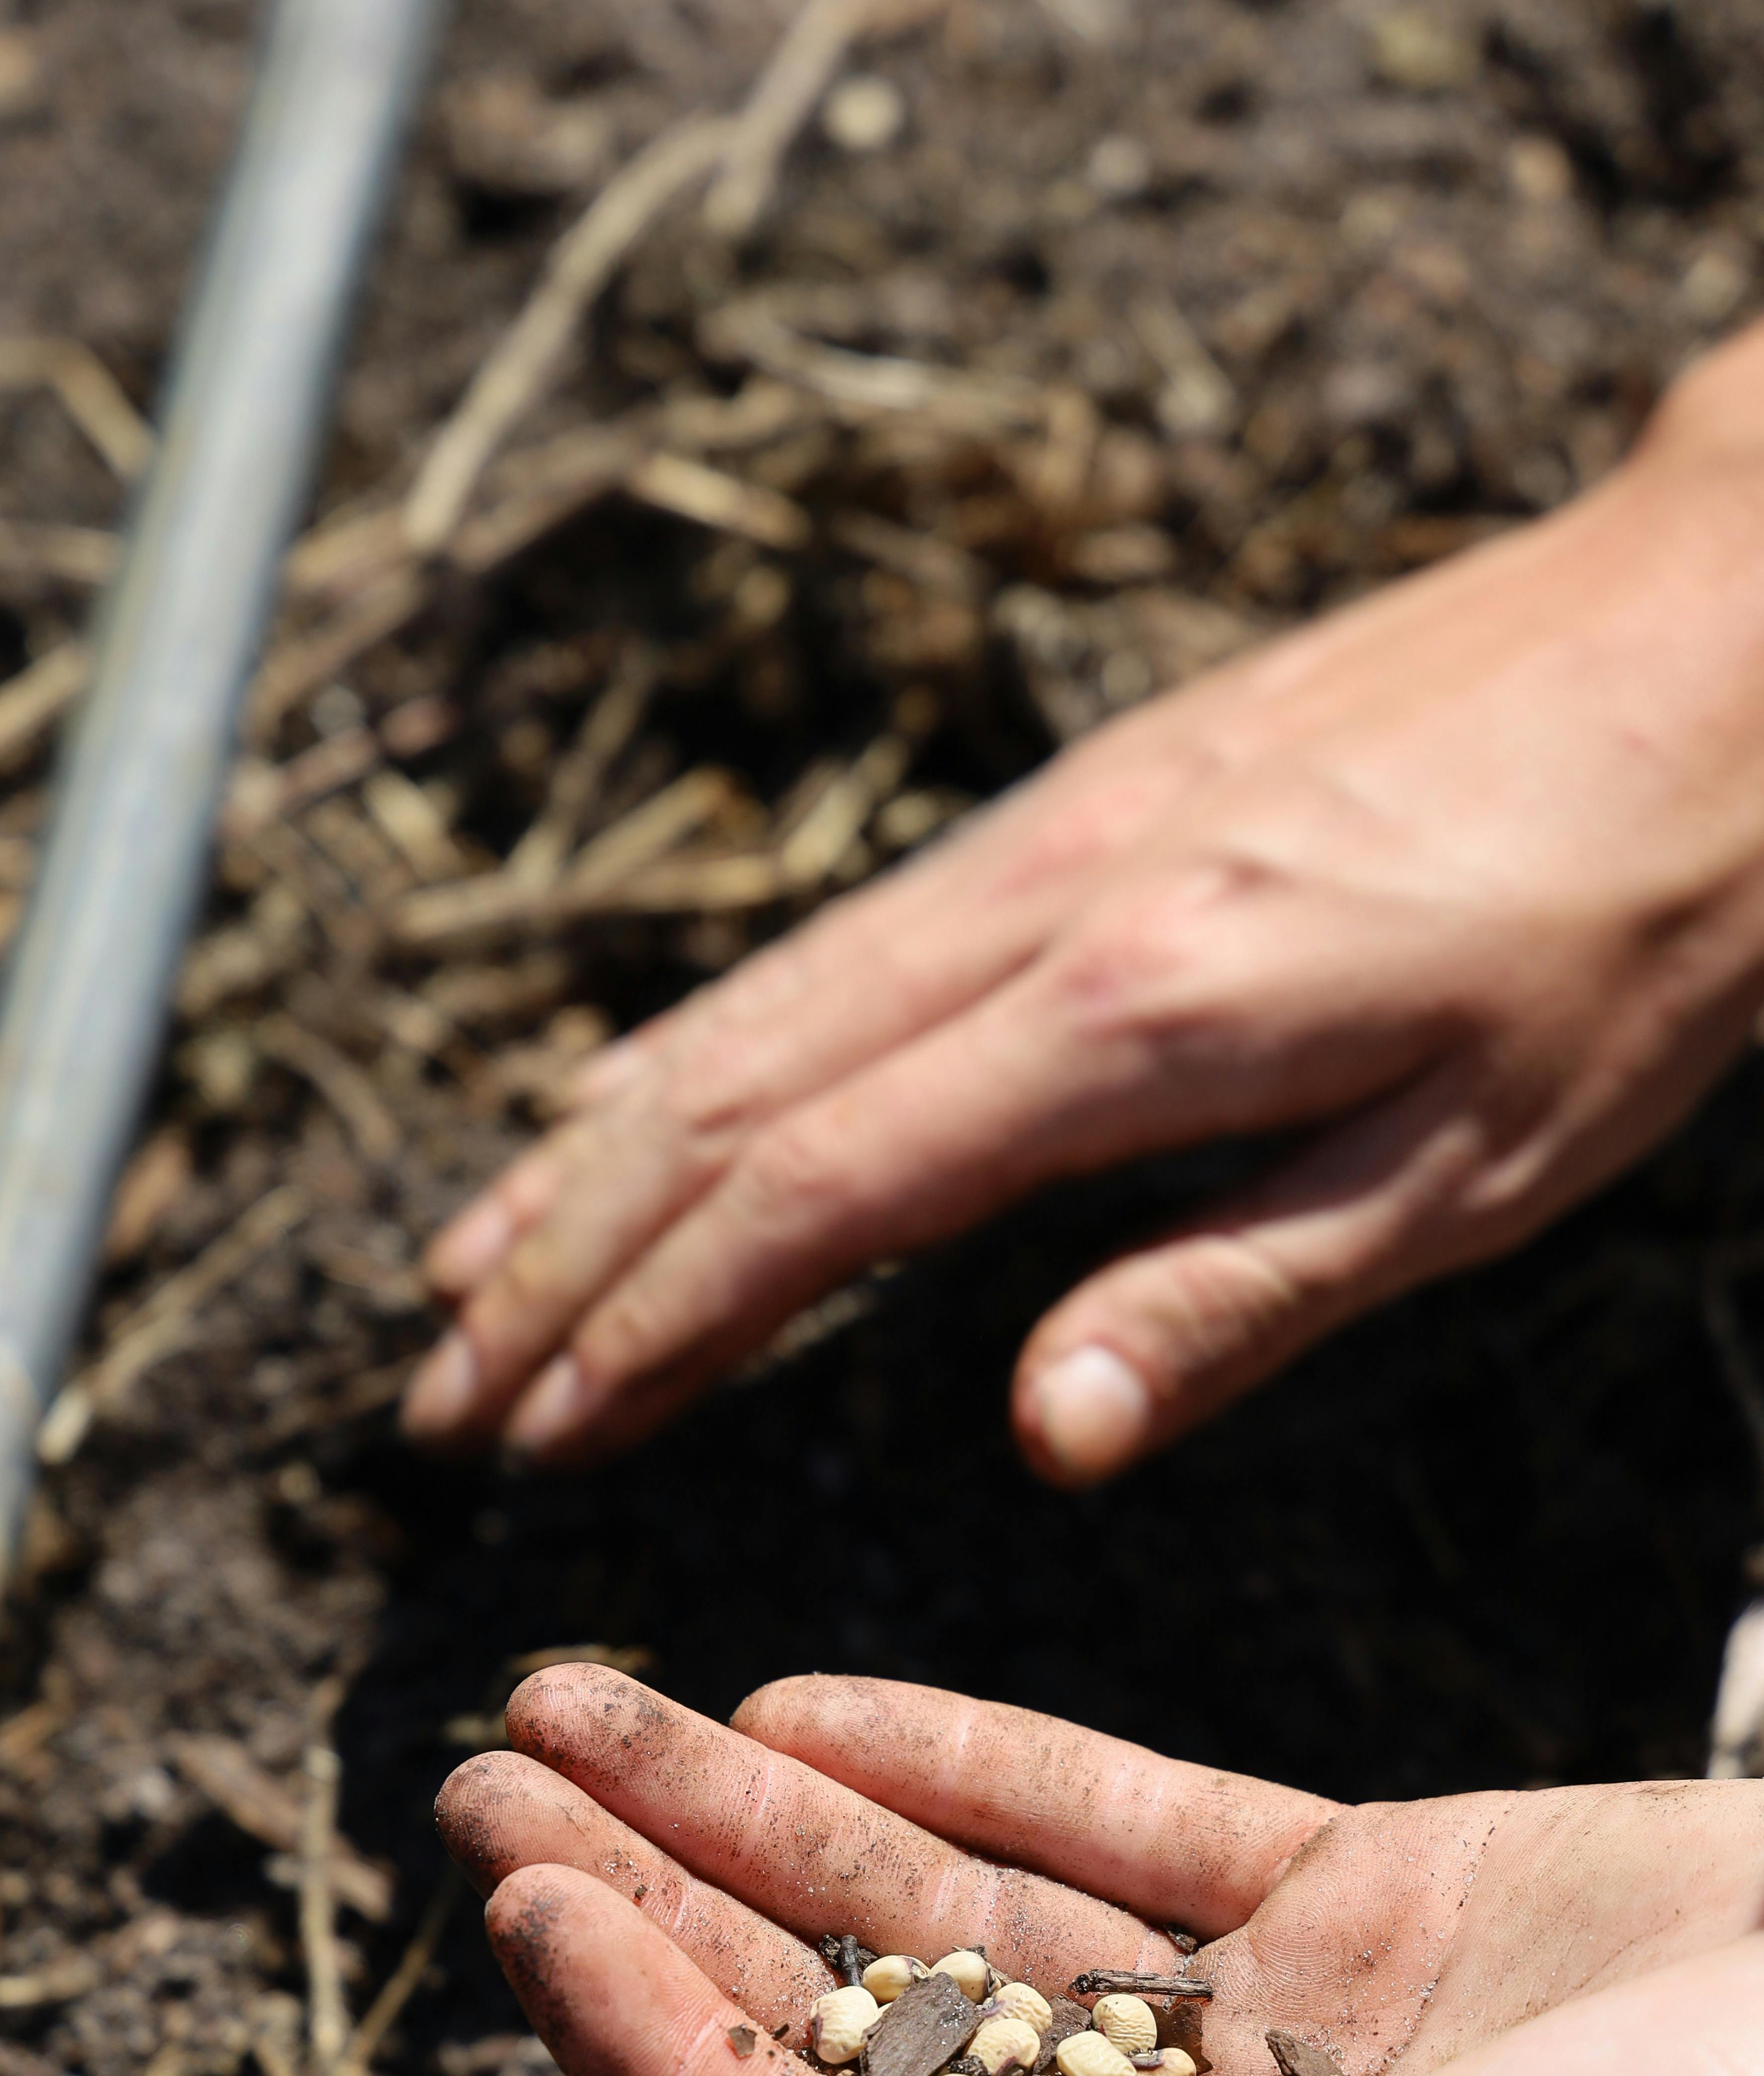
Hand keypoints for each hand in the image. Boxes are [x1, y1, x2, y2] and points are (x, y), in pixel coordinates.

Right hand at [404, 324, 1763, 1479]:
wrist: (1712, 637)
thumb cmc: (1627, 923)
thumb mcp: (1477, 1161)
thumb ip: (1237, 1294)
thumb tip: (1042, 1438)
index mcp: (1139, 1019)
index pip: (817, 1194)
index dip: (654, 1324)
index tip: (538, 1429)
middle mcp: (1044, 909)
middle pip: (730, 1099)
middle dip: (563, 1262)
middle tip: (438, 1395)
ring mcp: (1042, 836)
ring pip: (751, 1010)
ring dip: (593, 1153)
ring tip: (470, 1271)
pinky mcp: (1071, 802)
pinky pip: (832, 946)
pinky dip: (701, 1044)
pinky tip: (641, 1104)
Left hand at [437, 1662, 1763, 2075]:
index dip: (657, 2044)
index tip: (528, 1906)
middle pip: (846, 2026)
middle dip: (659, 1903)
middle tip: (488, 1776)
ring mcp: (1260, 2044)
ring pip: (946, 1904)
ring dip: (762, 1807)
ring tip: (589, 1701)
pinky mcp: (1352, 1909)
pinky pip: (1110, 1822)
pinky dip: (963, 1755)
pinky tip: (804, 1701)